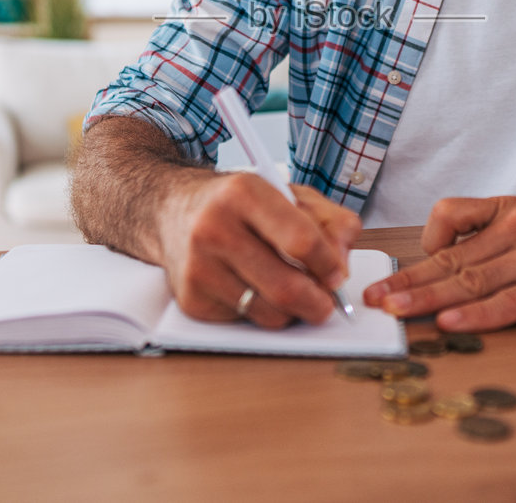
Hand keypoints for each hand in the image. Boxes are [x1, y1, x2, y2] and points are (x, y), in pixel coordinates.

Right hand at [158, 172, 361, 328]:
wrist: (172, 210)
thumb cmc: (236, 203)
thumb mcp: (287, 193)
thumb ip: (329, 220)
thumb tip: (343, 261)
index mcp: (243, 193)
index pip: (301, 240)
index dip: (329, 264)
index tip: (337, 274)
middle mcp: (214, 229)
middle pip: (286, 287)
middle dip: (318, 302)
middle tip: (326, 301)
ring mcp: (199, 267)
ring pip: (268, 313)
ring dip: (291, 311)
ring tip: (290, 291)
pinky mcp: (191, 299)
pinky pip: (244, 322)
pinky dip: (260, 313)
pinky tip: (254, 290)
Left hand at [361, 196, 515, 331]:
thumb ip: (500, 234)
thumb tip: (455, 259)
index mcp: (510, 211)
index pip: (448, 221)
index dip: (417, 250)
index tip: (395, 273)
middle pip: (451, 257)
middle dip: (407, 281)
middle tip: (372, 299)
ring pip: (471, 279)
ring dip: (427, 298)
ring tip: (396, 312)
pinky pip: (511, 302)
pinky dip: (478, 313)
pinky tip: (452, 321)